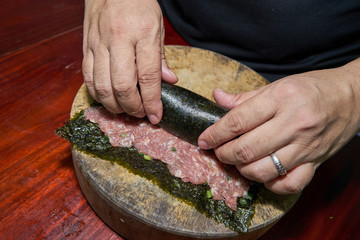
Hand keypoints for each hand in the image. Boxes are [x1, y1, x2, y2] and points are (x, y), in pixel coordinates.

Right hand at [82, 0, 176, 123]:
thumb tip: (169, 82)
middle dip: (133, 107)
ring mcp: (98, 43)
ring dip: (114, 105)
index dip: (152, 101)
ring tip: (125, 109)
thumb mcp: (157, 26)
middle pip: (123, 86)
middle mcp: (118, 39)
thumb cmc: (137, 4)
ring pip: (102, 86)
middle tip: (141, 113)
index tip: (156, 116)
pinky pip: (88, 77)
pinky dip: (98, 94)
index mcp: (143, 33)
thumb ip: (160, 57)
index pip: (148, 76)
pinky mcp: (85, 46)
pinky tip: (108, 98)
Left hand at [198, 59, 359, 193]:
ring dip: (242, 169)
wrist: (353, 97)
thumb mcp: (277, 85)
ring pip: (263, 170)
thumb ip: (245, 97)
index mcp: (281, 98)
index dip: (215, 134)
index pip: (238, 121)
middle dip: (223, 154)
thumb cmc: (312, 88)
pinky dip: (270, 183)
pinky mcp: (316, 163)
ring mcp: (306, 146)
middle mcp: (294, 123)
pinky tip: (263, 173)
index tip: (204, 139)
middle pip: (246, 149)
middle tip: (218, 151)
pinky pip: (288, 184)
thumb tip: (217, 97)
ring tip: (237, 161)